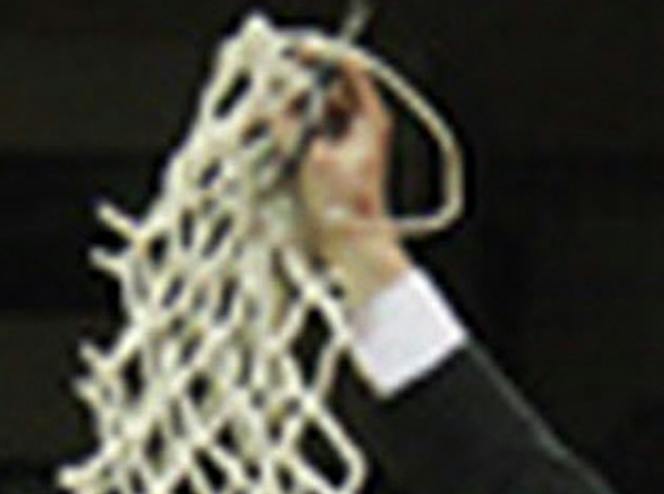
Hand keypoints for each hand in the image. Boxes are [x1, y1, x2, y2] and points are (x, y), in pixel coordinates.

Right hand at [289, 55, 410, 305]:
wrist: (356, 247)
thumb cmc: (345, 206)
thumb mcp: (313, 158)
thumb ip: (289, 123)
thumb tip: (268, 99)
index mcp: (371, 119)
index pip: (349, 69)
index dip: (321, 57)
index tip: (294, 53)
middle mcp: (364, 125)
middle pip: (329, 86)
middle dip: (301, 83)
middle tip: (273, 84)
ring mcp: (350, 140)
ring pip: (318, 107)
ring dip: (294, 106)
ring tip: (271, 109)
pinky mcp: (335, 156)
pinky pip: (312, 128)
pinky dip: (295, 124)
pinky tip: (275, 128)